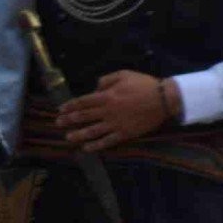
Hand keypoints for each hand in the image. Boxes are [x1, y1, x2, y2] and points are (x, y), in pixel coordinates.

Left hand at [56, 71, 174, 151]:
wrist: (163, 99)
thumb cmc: (143, 84)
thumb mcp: (123, 74)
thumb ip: (106, 80)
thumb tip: (94, 88)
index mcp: (107, 96)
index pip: (83, 102)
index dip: (70, 106)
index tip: (60, 109)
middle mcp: (108, 111)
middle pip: (84, 117)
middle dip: (69, 120)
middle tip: (58, 123)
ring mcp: (115, 124)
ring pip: (92, 131)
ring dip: (78, 135)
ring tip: (68, 138)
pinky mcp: (124, 134)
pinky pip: (107, 141)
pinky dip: (96, 146)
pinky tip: (86, 148)